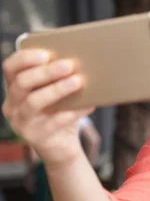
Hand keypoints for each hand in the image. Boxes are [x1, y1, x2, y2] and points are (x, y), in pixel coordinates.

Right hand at [1, 49, 93, 167]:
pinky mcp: (35, 138)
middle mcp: (12, 105)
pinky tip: (89, 105)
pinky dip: (73, 112)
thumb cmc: (61, 112)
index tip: (46, 53)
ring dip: (57, 89)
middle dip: (46, 72)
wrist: (62, 147)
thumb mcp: (56, 94)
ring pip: (34, 102)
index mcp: (15, 89)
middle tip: (69, 65)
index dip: (26, 58)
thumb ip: (60, 78)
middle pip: (22, 83)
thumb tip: (82, 60)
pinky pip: (54, 122)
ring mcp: (21, 123)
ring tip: (78, 82)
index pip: (10, 68)